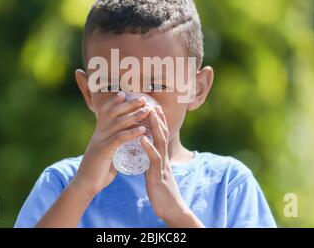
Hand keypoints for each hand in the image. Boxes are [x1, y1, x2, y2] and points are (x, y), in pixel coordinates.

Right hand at [70, 91, 149, 197]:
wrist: (85, 184)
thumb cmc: (98, 170)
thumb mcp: (106, 153)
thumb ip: (114, 146)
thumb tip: (125, 143)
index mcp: (99, 132)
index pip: (105, 112)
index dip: (114, 102)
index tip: (124, 93)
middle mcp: (98, 133)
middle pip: (114, 113)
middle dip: (129, 104)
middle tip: (144, 99)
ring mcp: (100, 141)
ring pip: (118, 123)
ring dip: (134, 115)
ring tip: (147, 111)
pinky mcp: (104, 151)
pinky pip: (119, 138)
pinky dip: (131, 133)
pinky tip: (142, 130)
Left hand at [140, 106, 204, 227]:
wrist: (171, 210)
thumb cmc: (162, 193)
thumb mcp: (157, 174)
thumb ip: (151, 164)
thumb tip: (145, 155)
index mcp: (161, 158)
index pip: (160, 136)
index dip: (157, 121)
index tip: (152, 107)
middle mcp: (163, 159)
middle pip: (162, 134)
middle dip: (157, 118)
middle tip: (153, 103)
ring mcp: (162, 166)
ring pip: (160, 142)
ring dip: (155, 126)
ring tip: (150, 113)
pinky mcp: (158, 175)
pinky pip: (153, 159)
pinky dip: (148, 147)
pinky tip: (142, 138)